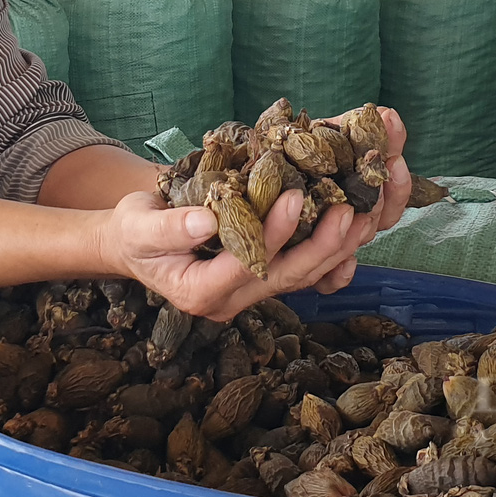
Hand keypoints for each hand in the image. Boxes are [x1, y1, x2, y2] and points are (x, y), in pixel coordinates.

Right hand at [95, 104, 414, 317]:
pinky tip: (353, 218)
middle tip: (349, 207)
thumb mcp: (137, 227)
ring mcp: (251, 291)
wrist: (135, 243)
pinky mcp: (265, 275)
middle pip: (287, 277)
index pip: (245, 265)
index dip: (273, 234)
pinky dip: (331, 244)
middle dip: (322, 244)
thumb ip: (168, 228)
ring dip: (336, 246)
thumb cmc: (133, 233)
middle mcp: (231, 300)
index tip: (293, 196)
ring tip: (363, 210)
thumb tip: (205, 221)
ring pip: (304, 275)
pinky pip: (305, 266)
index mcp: (200, 293)